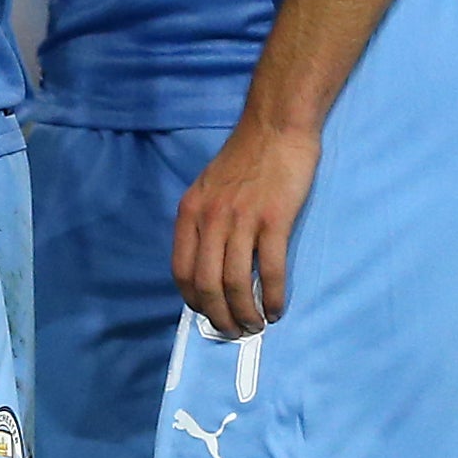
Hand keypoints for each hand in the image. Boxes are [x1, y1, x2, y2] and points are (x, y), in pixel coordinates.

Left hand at [174, 120, 318, 337]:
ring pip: (236, 282)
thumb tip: (209, 262)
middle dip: (219, 316)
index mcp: (191, 213)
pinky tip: (276, 308)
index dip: (193, 301)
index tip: (208, 313)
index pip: (181, 271)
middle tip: (234, 331)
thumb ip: (204, 222)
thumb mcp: (209, 187)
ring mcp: (241, 220)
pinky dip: (273, 296)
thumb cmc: (246, 157)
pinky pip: (270, 269)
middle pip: (207, 284)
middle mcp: (210, 219)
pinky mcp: (274, 220)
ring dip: (245, 313)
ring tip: (256, 325)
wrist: (276, 126)